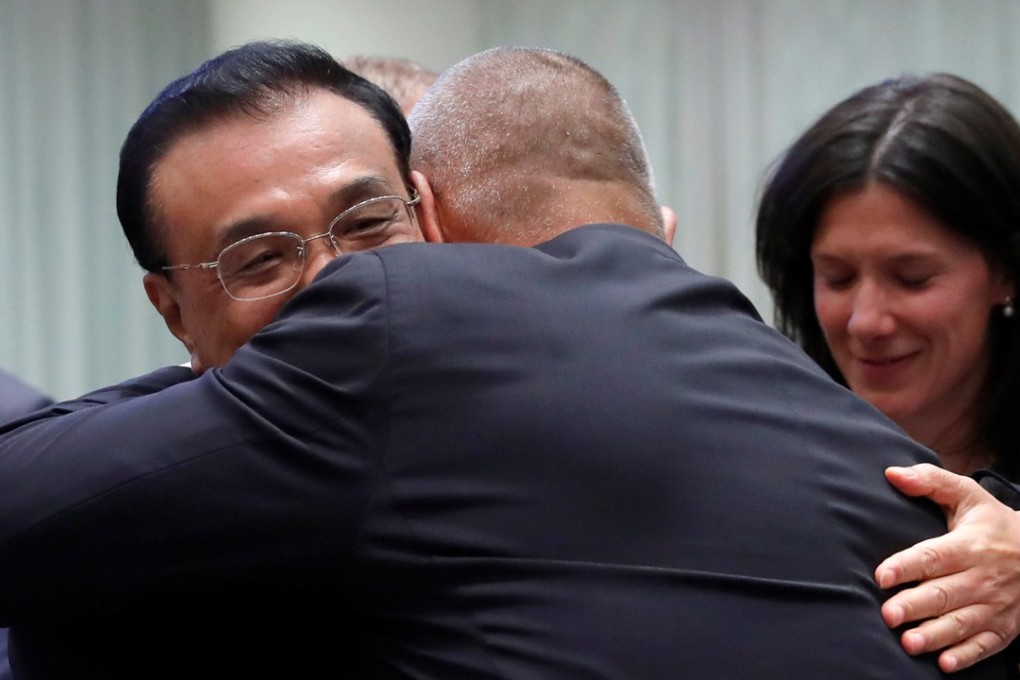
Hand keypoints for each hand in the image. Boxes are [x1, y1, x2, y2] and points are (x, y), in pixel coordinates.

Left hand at [876, 463, 1019, 671]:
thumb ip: (930, 481)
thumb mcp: (967, 495)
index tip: (881, 575)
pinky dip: (966, 656)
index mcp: (969, 546)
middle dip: (916, 605)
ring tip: (908, 642)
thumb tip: (892, 473)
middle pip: (945, 593)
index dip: (907, 566)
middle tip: (888, 614)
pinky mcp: (1004, 628)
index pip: (934, 556)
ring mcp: (995, 605)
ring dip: (936, 635)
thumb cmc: (993, 523)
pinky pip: (985, 645)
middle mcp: (982, 578)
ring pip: (963, 623)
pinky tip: (944, 664)